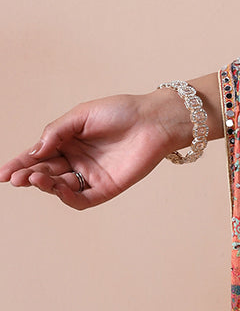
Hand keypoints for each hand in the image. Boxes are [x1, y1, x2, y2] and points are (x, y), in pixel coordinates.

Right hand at [0, 88, 194, 209]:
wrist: (154, 119)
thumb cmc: (121, 111)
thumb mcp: (81, 115)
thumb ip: (55, 133)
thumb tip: (33, 152)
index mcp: (68, 142)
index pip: (38, 156)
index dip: (19, 164)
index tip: (3, 173)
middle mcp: (77, 160)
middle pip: (45, 172)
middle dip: (28, 175)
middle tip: (16, 177)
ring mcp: (91, 175)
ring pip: (60, 187)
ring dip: (44, 184)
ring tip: (34, 178)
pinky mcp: (106, 187)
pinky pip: (82, 199)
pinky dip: (66, 197)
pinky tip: (57, 188)